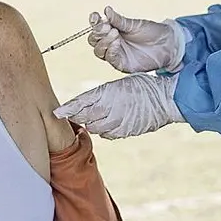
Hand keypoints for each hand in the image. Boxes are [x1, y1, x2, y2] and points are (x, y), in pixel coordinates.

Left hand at [53, 73, 183, 138]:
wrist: (164, 99)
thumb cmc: (141, 86)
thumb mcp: (118, 85)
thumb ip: (100, 96)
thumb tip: (83, 105)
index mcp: (106, 93)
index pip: (80, 103)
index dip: (67, 109)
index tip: (56, 113)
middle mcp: (109, 109)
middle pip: (84, 117)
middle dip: (78, 116)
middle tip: (74, 114)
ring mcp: (117, 122)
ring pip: (94, 128)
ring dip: (91, 124)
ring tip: (95, 118)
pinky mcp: (124, 131)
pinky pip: (107, 134)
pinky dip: (104, 130)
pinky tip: (107, 123)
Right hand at [88, 7, 185, 73]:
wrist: (168, 44)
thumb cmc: (152, 32)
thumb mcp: (135, 24)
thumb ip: (119, 20)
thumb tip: (106, 10)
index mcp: (112, 30)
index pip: (97, 28)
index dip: (94, 22)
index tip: (95, 16)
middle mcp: (111, 43)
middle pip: (94, 40)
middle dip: (97, 33)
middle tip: (106, 26)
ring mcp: (116, 54)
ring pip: (99, 51)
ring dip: (103, 41)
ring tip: (114, 33)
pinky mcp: (122, 64)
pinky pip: (110, 59)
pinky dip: (110, 51)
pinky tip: (116, 43)